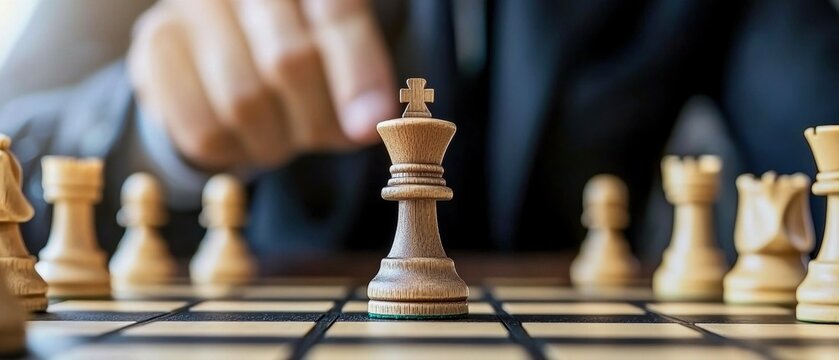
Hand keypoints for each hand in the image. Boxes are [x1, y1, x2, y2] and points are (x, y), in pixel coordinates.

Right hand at [128, 0, 396, 170]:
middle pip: (289, 60)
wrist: (218, 49)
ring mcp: (191, 6)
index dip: (357, 74)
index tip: (368, 125)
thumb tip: (366, 124)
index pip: (337, 14)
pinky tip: (244, 138)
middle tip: (323, 138)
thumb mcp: (340, 59)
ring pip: (244, 101)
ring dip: (275, 141)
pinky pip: (202, 128)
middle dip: (316, 117)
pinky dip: (234, 152)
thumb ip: (359, 82)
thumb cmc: (297, 51)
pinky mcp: (154, 45)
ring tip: (282, 136)